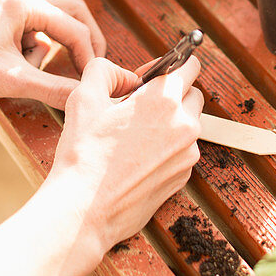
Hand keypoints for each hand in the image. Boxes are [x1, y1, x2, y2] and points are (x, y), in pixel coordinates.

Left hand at [0, 0, 104, 106]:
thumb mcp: (9, 80)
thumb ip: (54, 89)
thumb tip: (86, 97)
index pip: (74, 26)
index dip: (89, 56)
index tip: (95, 82)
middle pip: (70, 12)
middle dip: (80, 43)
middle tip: (89, 71)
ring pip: (49, 22)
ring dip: (47, 49)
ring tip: (23, 73)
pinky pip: (29, 27)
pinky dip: (30, 49)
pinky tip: (10, 68)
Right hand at [48, 55, 203, 261]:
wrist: (83, 210)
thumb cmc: (83, 154)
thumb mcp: (84, 96)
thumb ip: (104, 70)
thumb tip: (125, 76)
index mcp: (164, 100)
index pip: (191, 65)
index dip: (170, 66)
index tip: (150, 77)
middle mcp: (184, 125)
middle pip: (193, 95)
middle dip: (172, 95)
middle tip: (139, 106)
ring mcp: (187, 155)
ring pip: (188, 125)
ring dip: (170, 123)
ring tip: (134, 135)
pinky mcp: (182, 178)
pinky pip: (182, 152)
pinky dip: (167, 149)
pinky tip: (137, 157)